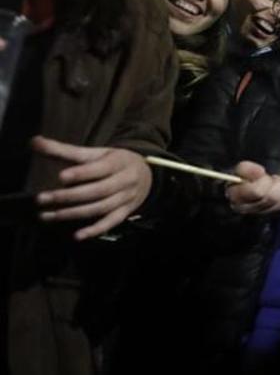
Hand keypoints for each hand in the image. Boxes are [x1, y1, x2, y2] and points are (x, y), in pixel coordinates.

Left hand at [31, 136, 152, 240]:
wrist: (146, 175)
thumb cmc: (114, 162)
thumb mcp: (96, 152)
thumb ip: (65, 150)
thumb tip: (35, 142)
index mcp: (119, 162)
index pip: (100, 168)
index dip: (81, 173)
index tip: (61, 176)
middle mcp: (125, 181)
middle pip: (98, 190)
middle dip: (68, 196)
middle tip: (42, 198)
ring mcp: (126, 198)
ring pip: (100, 208)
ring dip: (73, 213)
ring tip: (48, 215)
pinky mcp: (125, 212)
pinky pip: (110, 223)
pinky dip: (95, 230)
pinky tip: (77, 235)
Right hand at [225, 161, 279, 214]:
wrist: (246, 185)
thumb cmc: (242, 177)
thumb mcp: (240, 170)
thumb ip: (247, 169)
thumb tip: (260, 172)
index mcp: (238, 197)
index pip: (257, 191)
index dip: (265, 181)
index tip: (264, 173)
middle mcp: (250, 208)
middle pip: (272, 198)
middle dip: (279, 183)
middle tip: (276, 177)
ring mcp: (264, 212)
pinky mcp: (276, 211)